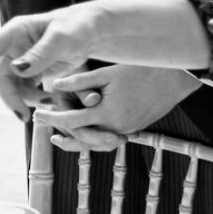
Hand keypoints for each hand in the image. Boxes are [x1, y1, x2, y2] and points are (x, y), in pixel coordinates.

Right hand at [0, 2, 110, 97]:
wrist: (92, 32)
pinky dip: (34, 100)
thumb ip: (40, 54)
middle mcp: (13, 46)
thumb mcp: (63, 38)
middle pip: (0, 77)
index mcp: (16, 31)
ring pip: (12, 87)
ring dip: (26, 100)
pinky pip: (25, 90)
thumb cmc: (78, 27)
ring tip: (50, 104)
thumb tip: (17, 70)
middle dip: (11, 97)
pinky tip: (50, 102)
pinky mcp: (32, 70)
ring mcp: (21, 59)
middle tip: (24, 116)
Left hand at [37, 65, 198, 151]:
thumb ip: (80, 82)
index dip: (52, 118)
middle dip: (59, 131)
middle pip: (81, 138)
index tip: (36, 114)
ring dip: (75, 141)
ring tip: (57, 137)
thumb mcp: (107, 73)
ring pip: (95, 144)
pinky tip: (84, 134)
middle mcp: (117, 128)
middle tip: (40, 123)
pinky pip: (107, 141)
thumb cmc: (141, 69)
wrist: (176, 78)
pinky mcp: (133, 129)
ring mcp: (126, 131)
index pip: (72, 121)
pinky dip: (92, 140)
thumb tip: (55, 85)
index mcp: (108, 113)